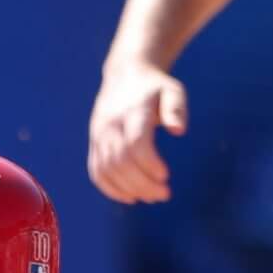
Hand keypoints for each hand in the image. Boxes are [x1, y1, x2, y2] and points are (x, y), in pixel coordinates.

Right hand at [87, 61, 188, 203]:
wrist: (124, 75)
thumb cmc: (154, 87)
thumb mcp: (172, 90)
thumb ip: (177, 108)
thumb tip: (178, 130)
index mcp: (132, 111)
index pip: (135, 143)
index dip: (149, 164)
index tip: (166, 176)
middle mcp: (111, 124)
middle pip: (121, 161)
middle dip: (142, 184)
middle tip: (164, 194)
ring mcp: (99, 135)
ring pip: (107, 170)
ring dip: (129, 189)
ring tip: (151, 197)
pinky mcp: (94, 144)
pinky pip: (96, 171)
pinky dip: (110, 189)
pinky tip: (131, 197)